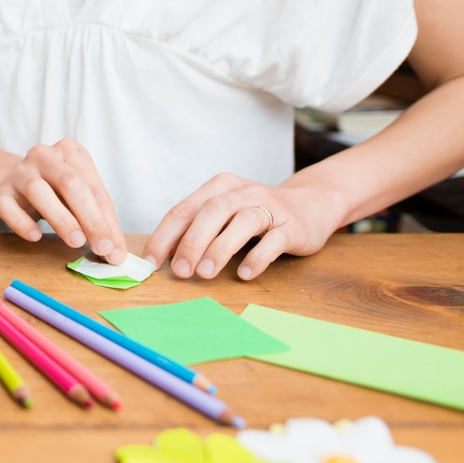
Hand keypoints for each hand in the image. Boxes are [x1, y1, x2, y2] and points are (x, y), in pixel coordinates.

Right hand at [0, 139, 125, 262]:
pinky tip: (36, 236)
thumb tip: (115, 254)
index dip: (107, 220)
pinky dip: (22, 223)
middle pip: (69, 183)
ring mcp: (20, 172)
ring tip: (76, 242)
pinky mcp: (1, 191)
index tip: (114, 249)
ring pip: (38, 191)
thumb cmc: (56, 189)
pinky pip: (7, 206)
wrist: (17, 179)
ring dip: (61, 219)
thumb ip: (99, 221)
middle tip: (101, 247)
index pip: (94, 188)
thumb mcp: (81, 196)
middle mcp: (44, 156)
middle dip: (89, 218)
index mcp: (71, 151)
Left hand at [142, 172, 343, 280]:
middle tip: (180, 272)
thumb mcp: (224, 216)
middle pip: (212, 211)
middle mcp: (243, 192)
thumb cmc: (255, 214)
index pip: (184, 210)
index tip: (151, 262)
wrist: (312, 204)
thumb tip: (163, 258)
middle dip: (192, 242)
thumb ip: (196, 230)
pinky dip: (258, 257)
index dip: (165, 236)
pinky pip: (274, 240)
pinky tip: (245, 274)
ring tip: (205, 274)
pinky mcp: (293, 226)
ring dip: (220, 248)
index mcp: (218, 188)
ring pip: (243, 222)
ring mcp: (270, 207)